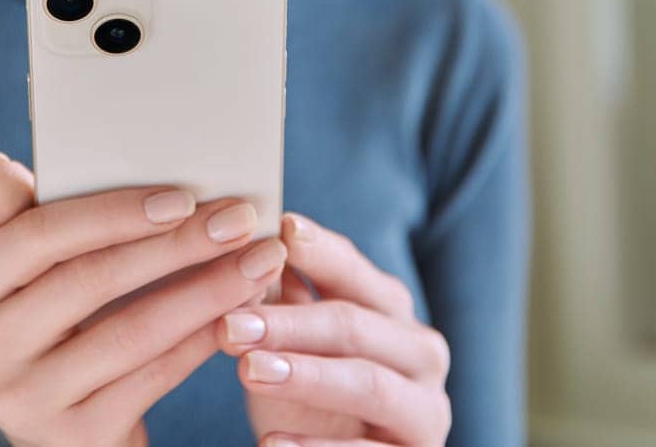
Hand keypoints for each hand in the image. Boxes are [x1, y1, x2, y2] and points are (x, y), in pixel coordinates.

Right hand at [0, 151, 289, 446]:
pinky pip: (151, 378)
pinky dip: (200, 340)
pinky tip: (237, 312)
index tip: (183, 196)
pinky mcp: (71, 440)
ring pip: (130, 332)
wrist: (63, 430)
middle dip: (175, 246)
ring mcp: (21, 402)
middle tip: (239, 221)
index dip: (112, 213)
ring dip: (205, 292)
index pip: (37, 236)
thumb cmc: (55, 325)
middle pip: (89, 281)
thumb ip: (21, 220)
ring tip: (257, 262)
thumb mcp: (31, 275)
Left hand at [216, 212, 451, 446]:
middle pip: (356, 325)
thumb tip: (243, 245)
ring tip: (249, 373)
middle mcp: (421, 351)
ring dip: (307, 377)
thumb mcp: (290, 345)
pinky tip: (270, 443)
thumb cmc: (309, 395)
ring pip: (369, 384)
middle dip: (289, 324)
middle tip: (229, 326)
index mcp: (390, 309)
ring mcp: (427, 408)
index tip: (278, 229)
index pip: (353, 270)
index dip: (318, 250)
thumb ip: (277, 299)